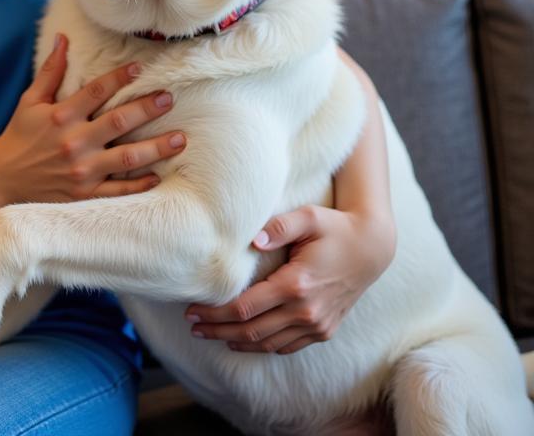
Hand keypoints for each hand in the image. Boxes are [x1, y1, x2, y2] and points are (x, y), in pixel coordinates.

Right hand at [0, 34, 185, 205]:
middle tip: (169, 99)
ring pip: (127, 157)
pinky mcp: (84, 194)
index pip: (97, 91)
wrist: (0, 179)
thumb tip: (63, 38)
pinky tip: (159, 176)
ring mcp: (82, 170)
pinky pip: (118, 191)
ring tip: (181, 138)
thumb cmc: (18, 136)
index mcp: (61, 115)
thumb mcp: (30, 101)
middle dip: (147, 109)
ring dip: (157, 148)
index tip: (140, 68)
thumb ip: (50, 71)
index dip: (120, 77)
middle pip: (119, 122)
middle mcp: (74, 141)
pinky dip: (139, 185)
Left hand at [185, 203, 395, 354]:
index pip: (245, 308)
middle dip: (218, 330)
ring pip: (267, 344)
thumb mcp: (308, 217)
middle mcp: (306, 312)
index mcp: (296, 285)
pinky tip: (243, 341)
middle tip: (193, 326)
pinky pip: (287, 346)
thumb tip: (252, 240)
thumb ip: (278, 226)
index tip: (192, 310)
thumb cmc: (335, 228)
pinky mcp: (324, 330)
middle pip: (251, 331)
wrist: (372, 249)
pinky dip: (262, 347)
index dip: (215, 312)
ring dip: (236, 342)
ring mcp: (317, 325)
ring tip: (210, 335)